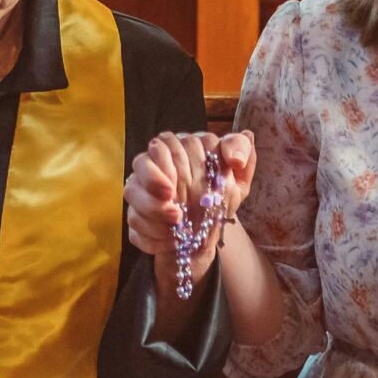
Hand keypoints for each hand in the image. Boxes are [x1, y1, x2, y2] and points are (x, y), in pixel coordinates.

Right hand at [125, 131, 255, 281]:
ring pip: (131, 191)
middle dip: (155, 184)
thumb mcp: (237, 178)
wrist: (206, 234)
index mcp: (175, 152)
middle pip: (140, 164)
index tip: (182, 178)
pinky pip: (133, 225)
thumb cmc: (219, 198)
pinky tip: (171, 242)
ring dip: (151, 210)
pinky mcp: (135, 218)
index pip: (163, 144)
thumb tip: (247, 135)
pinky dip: (151, 236)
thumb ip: (241, 151)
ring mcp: (140, 193)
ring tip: (176, 224)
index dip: (169, 160)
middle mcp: (153, 168)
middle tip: (176, 206)